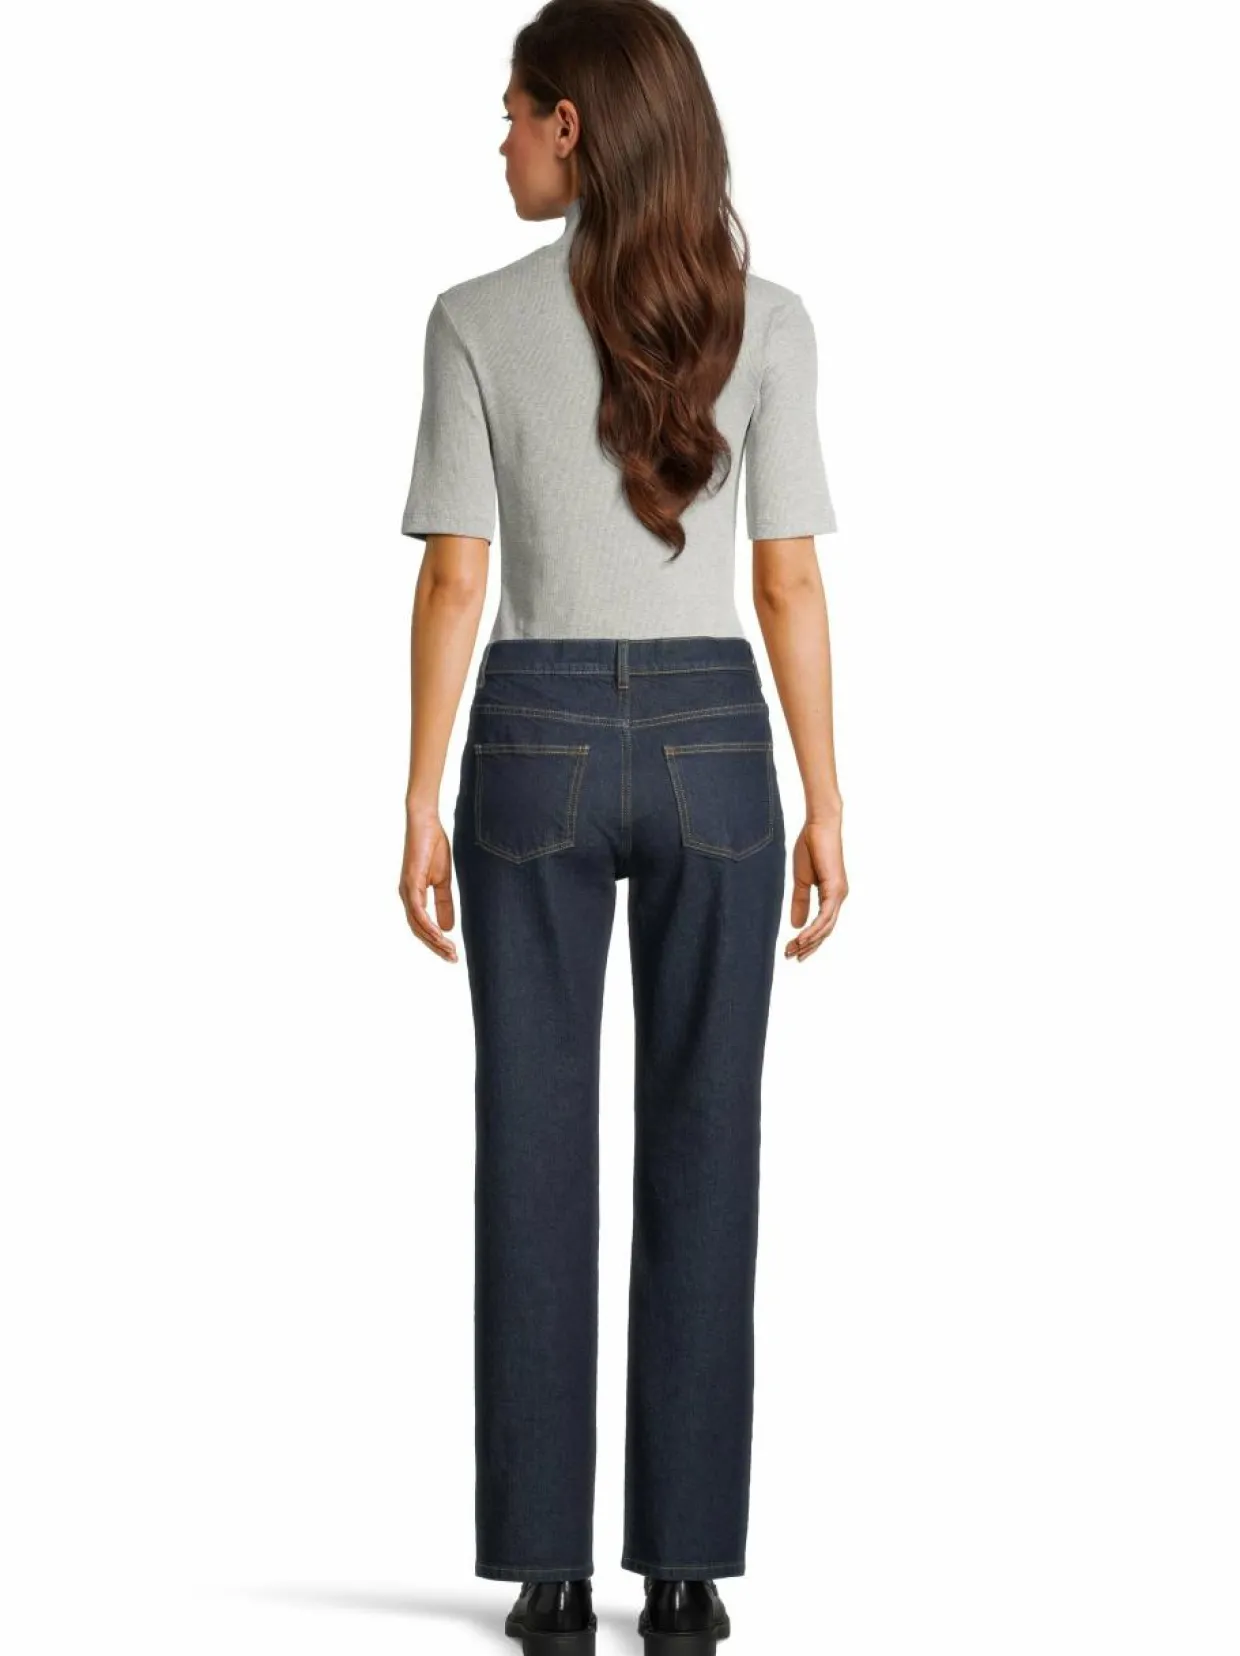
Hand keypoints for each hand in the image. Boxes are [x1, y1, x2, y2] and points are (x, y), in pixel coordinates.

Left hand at [398, 806, 457, 962]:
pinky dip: (427, 925)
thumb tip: (449, 928)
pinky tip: (439, 935)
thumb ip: (444, 903)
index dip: (436, 942)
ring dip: (433, 940)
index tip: (452, 954)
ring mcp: (407, 891)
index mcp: (414, 897)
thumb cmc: (433, 847)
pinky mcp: (410, 883)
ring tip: (449, 951)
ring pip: (417, 925)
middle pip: (419, 931)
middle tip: (453, 959)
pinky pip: (417, 911)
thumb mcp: (443, 881)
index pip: (423, 927)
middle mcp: (407, 897)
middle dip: (436, 947)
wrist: (426, 823)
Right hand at [786, 815, 847, 961]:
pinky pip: (825, 916)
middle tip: (790, 957)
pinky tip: (802, 938)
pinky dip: (814, 929)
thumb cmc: (811, 847)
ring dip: (810, 942)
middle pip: (825, 931)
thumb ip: (800, 902)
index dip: (808, 940)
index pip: (821, 925)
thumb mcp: (801, 880)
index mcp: (831, 895)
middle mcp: (838, 897)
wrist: (818, 826)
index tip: (792, 950)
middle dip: (808, 946)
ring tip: (793, 951)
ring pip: (826, 927)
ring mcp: (839, 894)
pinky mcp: (835, 889)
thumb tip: (796, 925)